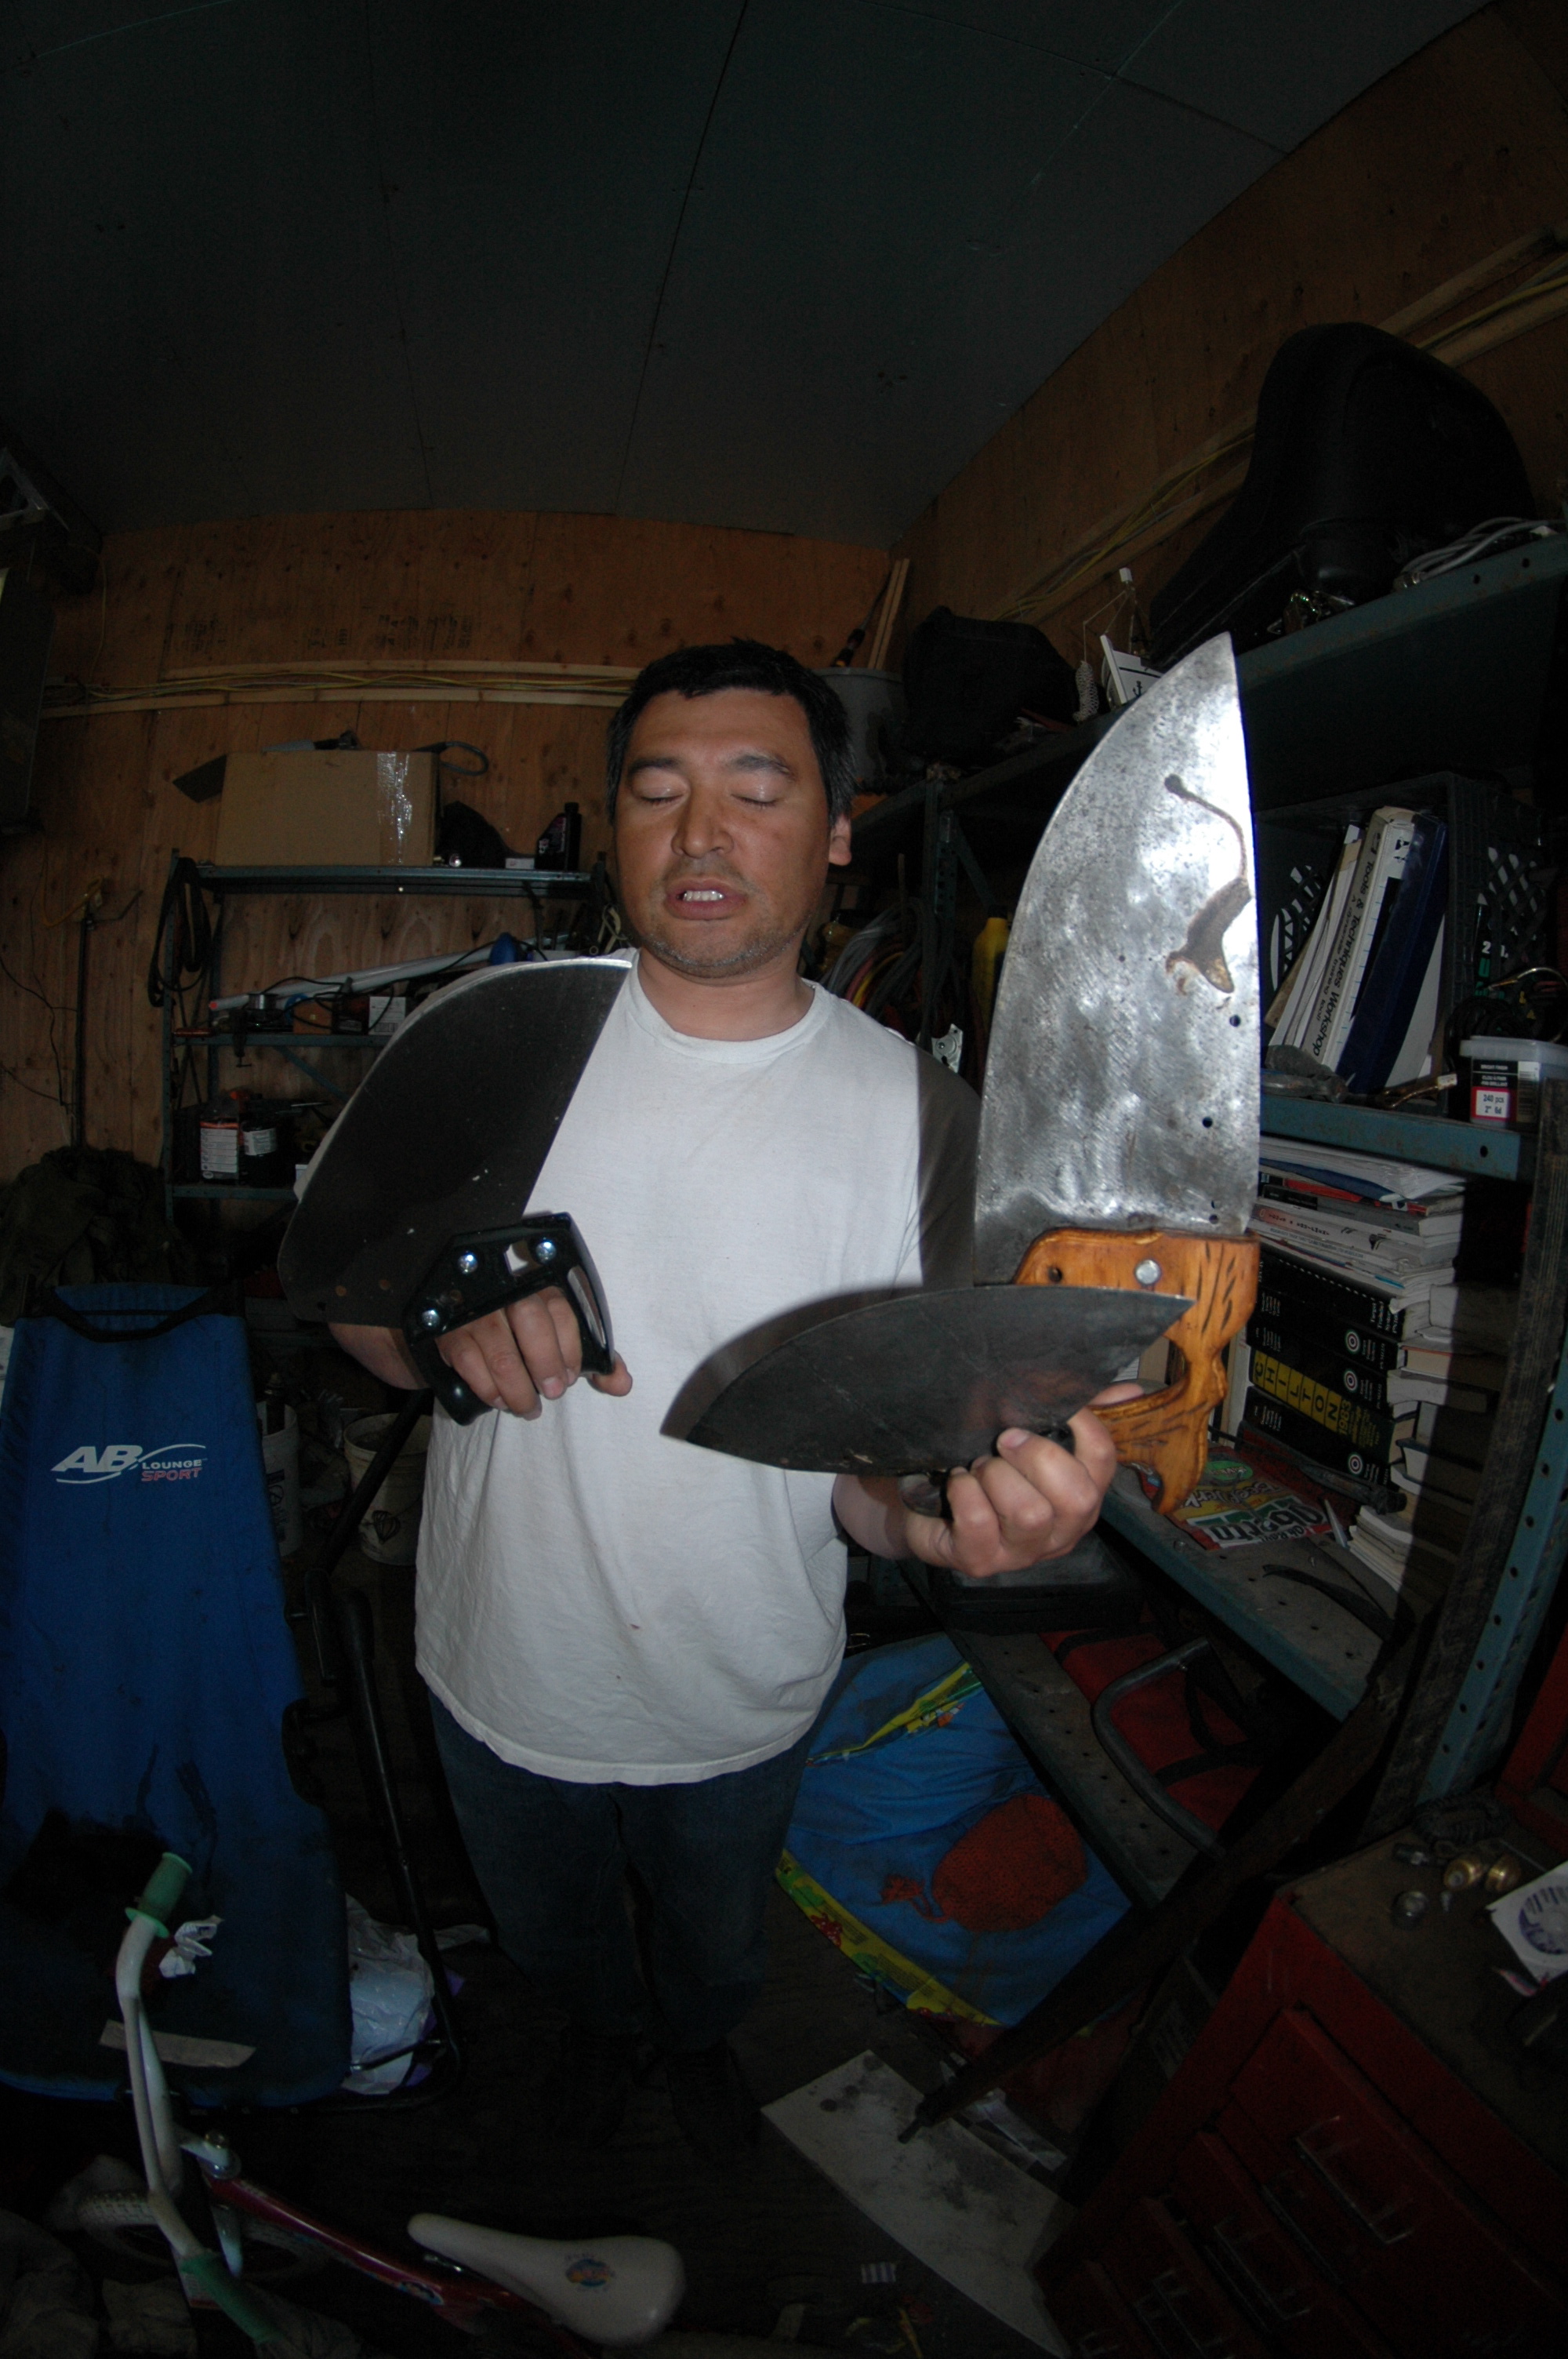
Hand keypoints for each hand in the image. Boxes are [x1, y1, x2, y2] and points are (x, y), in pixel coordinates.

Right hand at [436, 1287, 632, 1418]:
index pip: (561, 1308)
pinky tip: (499, 1400)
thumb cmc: (522, 1336)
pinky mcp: (449, 1332)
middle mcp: (506, 1292)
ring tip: (528, 1409)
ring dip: (518, 1390)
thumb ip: (591, 1360)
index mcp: (539, 1288)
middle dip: (546, 1362)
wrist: (465, 1323)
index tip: (572, 1376)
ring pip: (501, 1350)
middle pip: (530, 1318)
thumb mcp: (557, 1341)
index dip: (571, 1348)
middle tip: (553, 1393)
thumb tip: (623, 1384)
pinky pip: (470, 1363)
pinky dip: (488, 1389)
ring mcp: (475, 1311)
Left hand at [900, 1383, 1139, 1576]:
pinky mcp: (981, 1560)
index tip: (1053, 1407)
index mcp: (1082, 1496)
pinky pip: (979, 1520)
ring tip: (979, 1468)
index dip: (1083, 1425)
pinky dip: (965, 1490)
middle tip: (1004, 1440)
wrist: (932, 1508)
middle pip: (1076, 1497)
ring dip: (996, 1475)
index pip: (1103, 1461)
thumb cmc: (991, 1466)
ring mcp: (1023, 1552)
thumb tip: (1132, 1391)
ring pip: (1030, 1513)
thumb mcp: (1032, 1435)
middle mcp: (1062, 1531)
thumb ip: (1079, 1411)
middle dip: (1037, 1457)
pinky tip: (959, 1482)